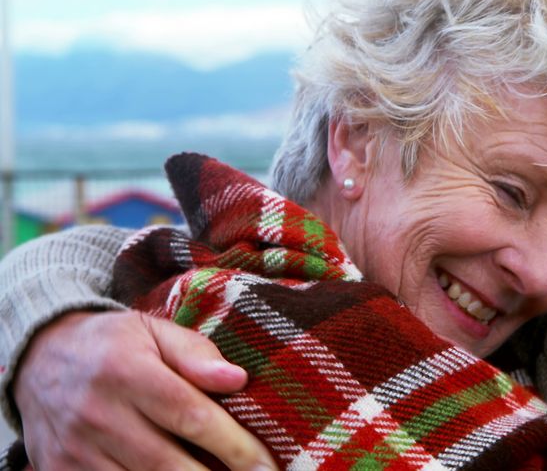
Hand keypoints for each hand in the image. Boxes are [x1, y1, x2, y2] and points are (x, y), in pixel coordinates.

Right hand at [13, 310, 277, 469]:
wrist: (38, 357)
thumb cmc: (114, 344)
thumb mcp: (154, 331)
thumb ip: (197, 354)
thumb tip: (238, 379)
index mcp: (127, 372)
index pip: (191, 416)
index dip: (234, 445)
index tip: (266, 463)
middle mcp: (98, 413)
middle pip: (168, 462)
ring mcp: (76, 448)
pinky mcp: (60, 470)